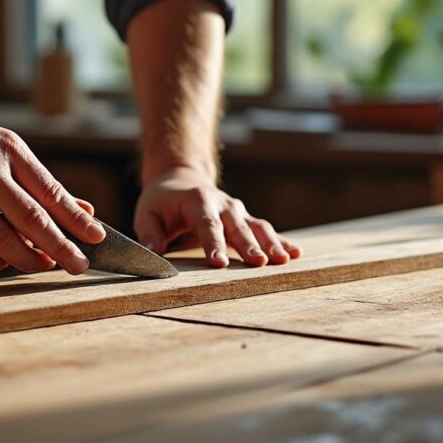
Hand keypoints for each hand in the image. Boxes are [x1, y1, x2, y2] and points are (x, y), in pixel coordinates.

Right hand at [0, 104, 105, 273]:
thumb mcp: (3, 147)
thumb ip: (40, 182)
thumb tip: (84, 210)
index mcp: (7, 149)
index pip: (51, 192)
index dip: (76, 220)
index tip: (97, 239)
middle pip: (32, 220)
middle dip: (62, 247)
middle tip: (80, 266)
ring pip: (2, 239)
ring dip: (29, 259)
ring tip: (46, 266)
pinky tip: (5, 262)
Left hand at [134, 167, 301, 266]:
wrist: (182, 179)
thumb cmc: (162, 201)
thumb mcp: (146, 213)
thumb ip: (149, 234)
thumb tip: (151, 254)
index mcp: (197, 201)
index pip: (207, 224)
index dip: (213, 244)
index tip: (218, 263)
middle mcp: (223, 204)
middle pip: (238, 227)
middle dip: (249, 245)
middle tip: (259, 262)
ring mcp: (239, 212)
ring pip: (258, 227)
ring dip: (271, 243)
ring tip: (284, 260)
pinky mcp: (247, 220)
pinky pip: (266, 231)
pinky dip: (281, 241)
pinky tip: (295, 254)